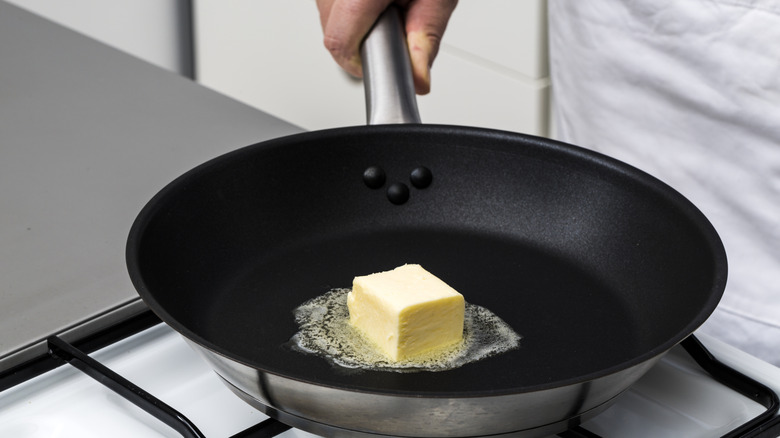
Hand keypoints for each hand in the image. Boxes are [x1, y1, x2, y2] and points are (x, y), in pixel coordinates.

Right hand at [316, 0, 457, 94]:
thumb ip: (427, 38)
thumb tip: (418, 81)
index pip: (340, 45)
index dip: (362, 66)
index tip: (385, 68)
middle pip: (333, 37)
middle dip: (364, 46)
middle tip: (396, 28)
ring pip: (328, 23)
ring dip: (357, 28)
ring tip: (388, 8)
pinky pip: (331, 8)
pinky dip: (353, 14)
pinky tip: (377, 2)